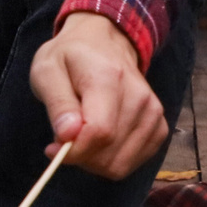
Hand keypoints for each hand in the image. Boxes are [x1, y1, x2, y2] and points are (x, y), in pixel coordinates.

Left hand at [27, 11, 165, 179]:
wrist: (104, 43)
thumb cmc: (70, 58)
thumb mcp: (47, 71)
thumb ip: (58, 103)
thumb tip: (68, 135)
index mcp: (109, 79)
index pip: (99, 132)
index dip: (73, 151)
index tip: (52, 149)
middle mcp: (139, 97)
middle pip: (110, 153)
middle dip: (81, 157)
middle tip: (64, 140)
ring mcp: (153, 112)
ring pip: (121, 164)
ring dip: (94, 161)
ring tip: (81, 138)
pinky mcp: (159, 126)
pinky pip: (133, 162)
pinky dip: (112, 161)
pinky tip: (99, 142)